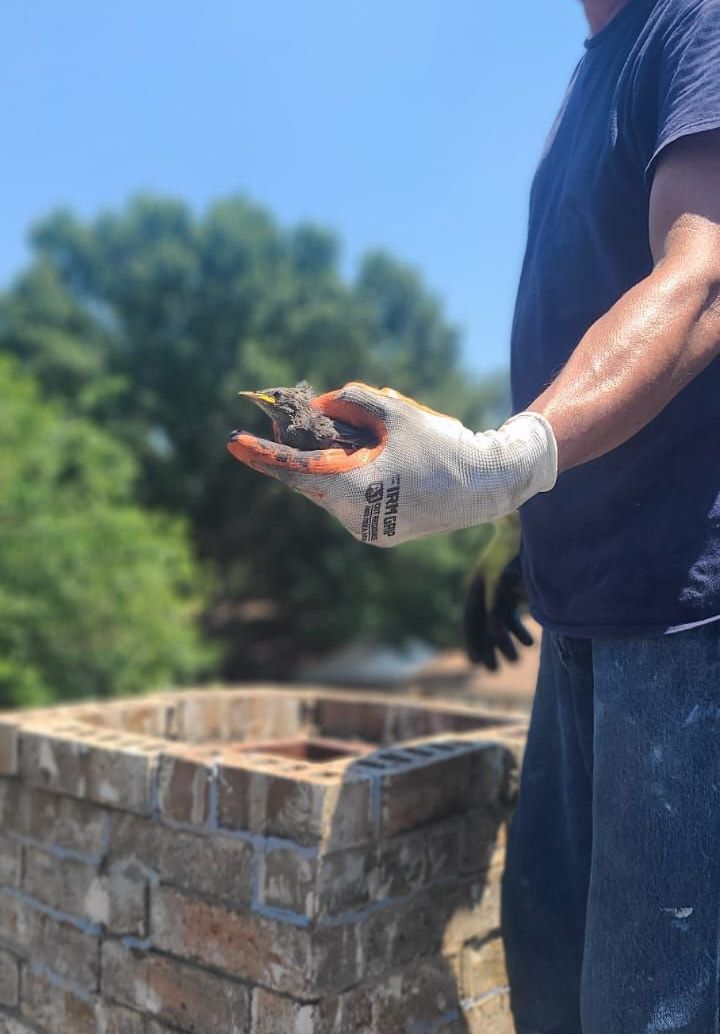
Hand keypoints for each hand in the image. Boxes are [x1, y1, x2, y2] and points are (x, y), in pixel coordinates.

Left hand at [227, 382, 556, 546]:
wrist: (488, 486)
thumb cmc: (442, 446)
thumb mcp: (395, 412)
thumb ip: (352, 401)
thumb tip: (320, 404)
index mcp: (355, 491)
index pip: (296, 470)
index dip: (262, 454)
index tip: (233, 441)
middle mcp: (355, 519)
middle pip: (314, 476)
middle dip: (304, 445)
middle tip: (292, 416)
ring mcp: (368, 530)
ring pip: (333, 487)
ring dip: (333, 459)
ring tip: (359, 434)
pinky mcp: (381, 532)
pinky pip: (352, 498)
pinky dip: (352, 474)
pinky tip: (372, 454)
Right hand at [464, 555, 533, 670]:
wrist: (526, 524)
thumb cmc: (515, 547)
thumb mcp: (505, 573)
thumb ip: (498, 602)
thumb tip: (494, 631)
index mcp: (478, 586)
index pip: (472, 621)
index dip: (473, 643)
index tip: (475, 663)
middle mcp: (484, 589)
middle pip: (483, 625)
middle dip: (489, 649)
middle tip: (493, 672)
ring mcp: (498, 589)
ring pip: (498, 622)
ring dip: (506, 642)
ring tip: (516, 661)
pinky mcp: (511, 588)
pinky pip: (511, 613)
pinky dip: (518, 628)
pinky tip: (529, 642)